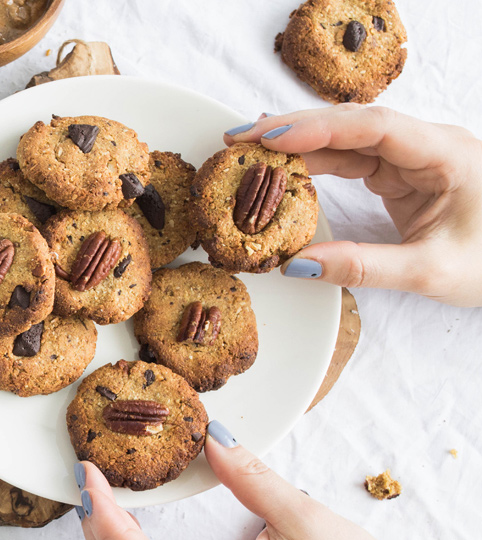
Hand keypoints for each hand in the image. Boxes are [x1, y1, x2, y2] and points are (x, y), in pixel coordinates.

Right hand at [225, 105, 481, 306]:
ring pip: (345, 140)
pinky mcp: (401, 175)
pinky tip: (282, 167)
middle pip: (351, 123)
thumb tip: (297, 266)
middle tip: (239, 141)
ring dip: (297, 146)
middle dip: (293, 130)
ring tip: (248, 153)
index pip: (372, 126)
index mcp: (444, 153)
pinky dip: (313, 164)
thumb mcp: (431, 271)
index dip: (316, 128)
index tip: (269, 138)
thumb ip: (364, 267)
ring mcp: (413, 158)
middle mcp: (426, 145)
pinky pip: (350, 160)